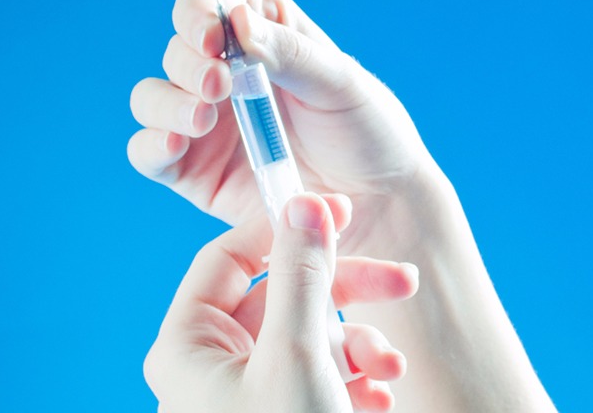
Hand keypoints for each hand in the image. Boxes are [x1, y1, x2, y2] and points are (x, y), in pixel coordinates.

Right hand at [127, 0, 435, 251]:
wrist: (383, 205)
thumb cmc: (370, 133)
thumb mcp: (341, 84)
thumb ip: (290, 53)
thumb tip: (237, 19)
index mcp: (267, 34)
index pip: (211, 4)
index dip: (200, 13)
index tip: (215, 38)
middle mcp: (228, 73)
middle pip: (178, 50)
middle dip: (190, 64)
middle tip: (220, 85)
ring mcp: (207, 122)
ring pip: (152, 98)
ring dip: (167, 102)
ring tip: (202, 117)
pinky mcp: (194, 171)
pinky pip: (150, 153)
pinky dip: (152, 144)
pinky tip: (176, 142)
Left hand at [144, 192, 419, 412]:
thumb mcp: (298, 355)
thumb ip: (302, 273)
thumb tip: (303, 200)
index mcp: (189, 349)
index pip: (228, 258)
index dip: (284, 227)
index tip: (341, 211)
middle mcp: (213, 370)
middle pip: (281, 296)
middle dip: (347, 291)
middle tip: (402, 282)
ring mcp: (248, 400)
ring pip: (311, 338)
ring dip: (362, 344)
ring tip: (389, 370)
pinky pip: (323, 380)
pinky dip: (358, 381)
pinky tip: (381, 397)